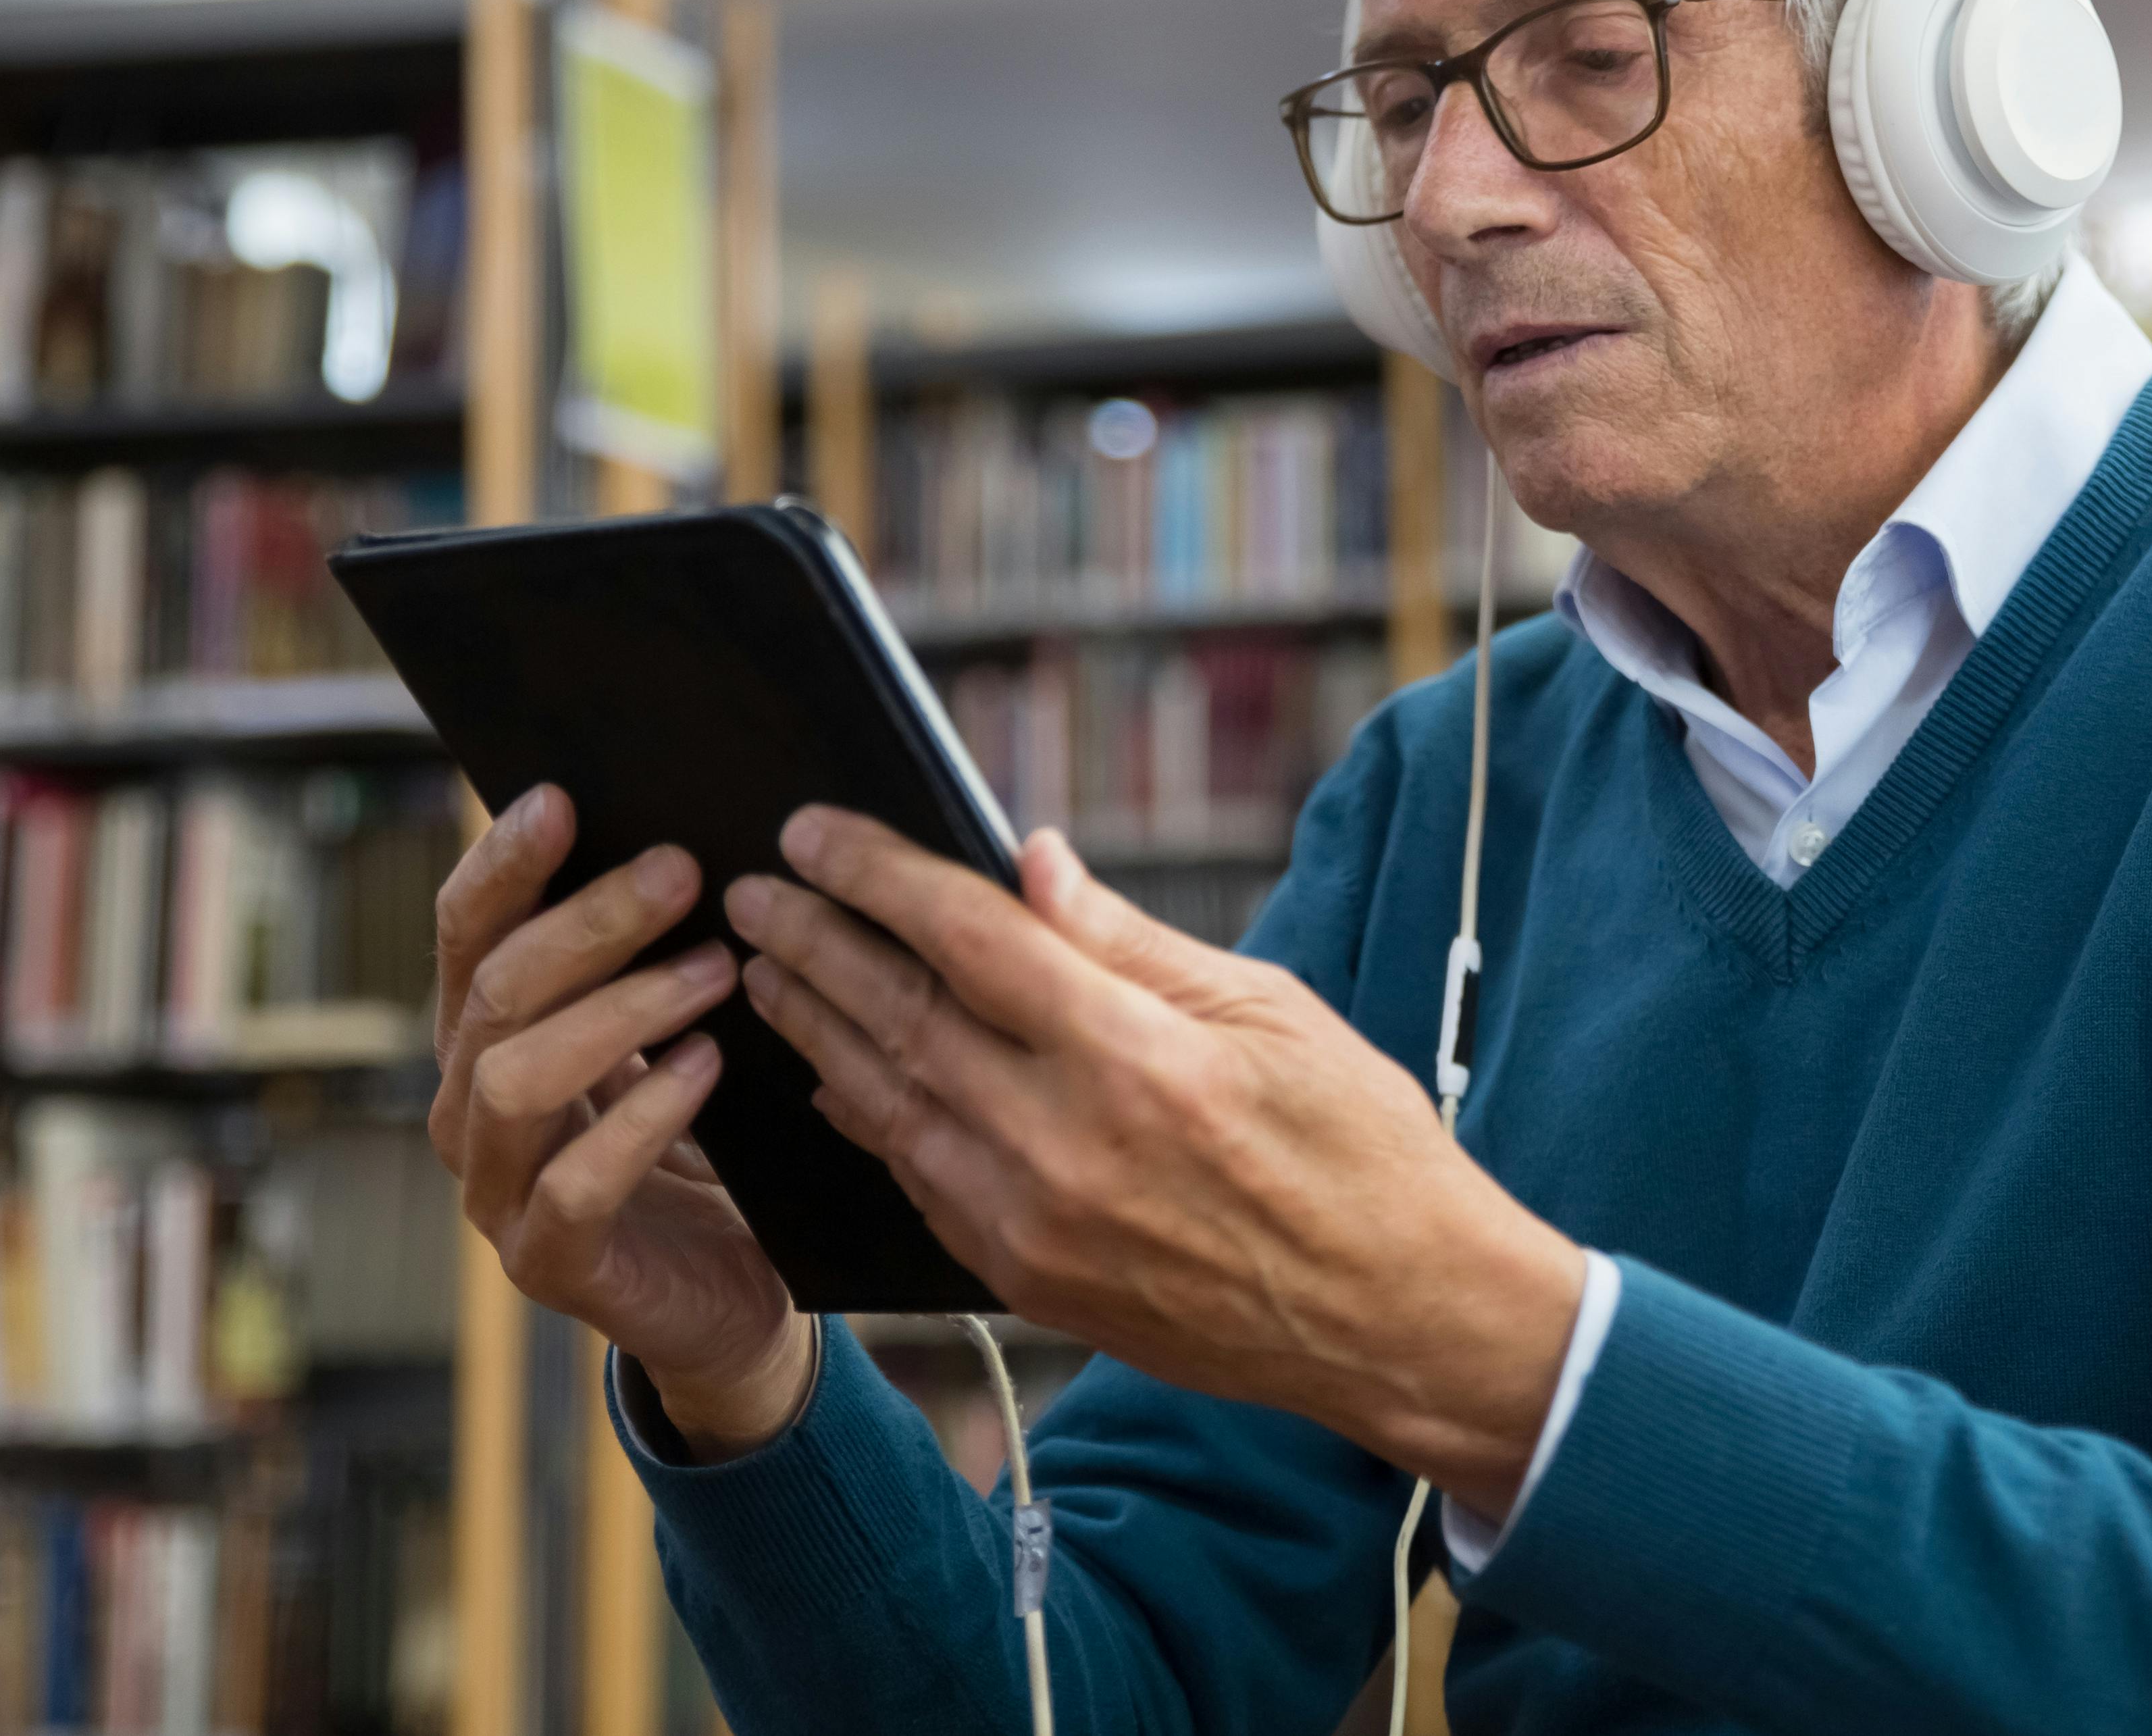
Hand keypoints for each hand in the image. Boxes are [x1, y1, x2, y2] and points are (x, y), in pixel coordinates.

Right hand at [430, 786, 814, 1455]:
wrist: (730, 1287)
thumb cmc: (703, 1138)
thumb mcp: (669, 1032)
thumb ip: (649, 952)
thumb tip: (683, 834)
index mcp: (488, 1036)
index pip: (467, 933)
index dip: (504, 864)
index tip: (562, 798)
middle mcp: (469, 1108)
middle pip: (498, 991)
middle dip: (588, 923)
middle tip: (682, 871)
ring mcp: (497, 1191)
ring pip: (517, 1080)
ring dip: (620, 1011)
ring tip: (713, 970)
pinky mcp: (549, 1263)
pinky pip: (575, 1186)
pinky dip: (641, 1120)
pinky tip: (706, 1071)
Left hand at [726, 810, 1585, 1512]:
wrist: (1400, 1320)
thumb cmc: (1362, 1147)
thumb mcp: (1273, 1012)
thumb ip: (1131, 942)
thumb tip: (1030, 861)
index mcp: (1138, 1060)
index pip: (970, 940)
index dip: (880, 875)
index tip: (814, 830)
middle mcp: (1068, 1148)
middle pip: (903, 1020)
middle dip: (814, 944)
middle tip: (751, 891)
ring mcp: (1039, 1230)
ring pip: (892, 1107)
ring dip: (817, 1030)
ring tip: (766, 970)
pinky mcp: (1033, 1286)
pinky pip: (924, 1185)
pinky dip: (873, 1120)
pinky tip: (837, 1078)